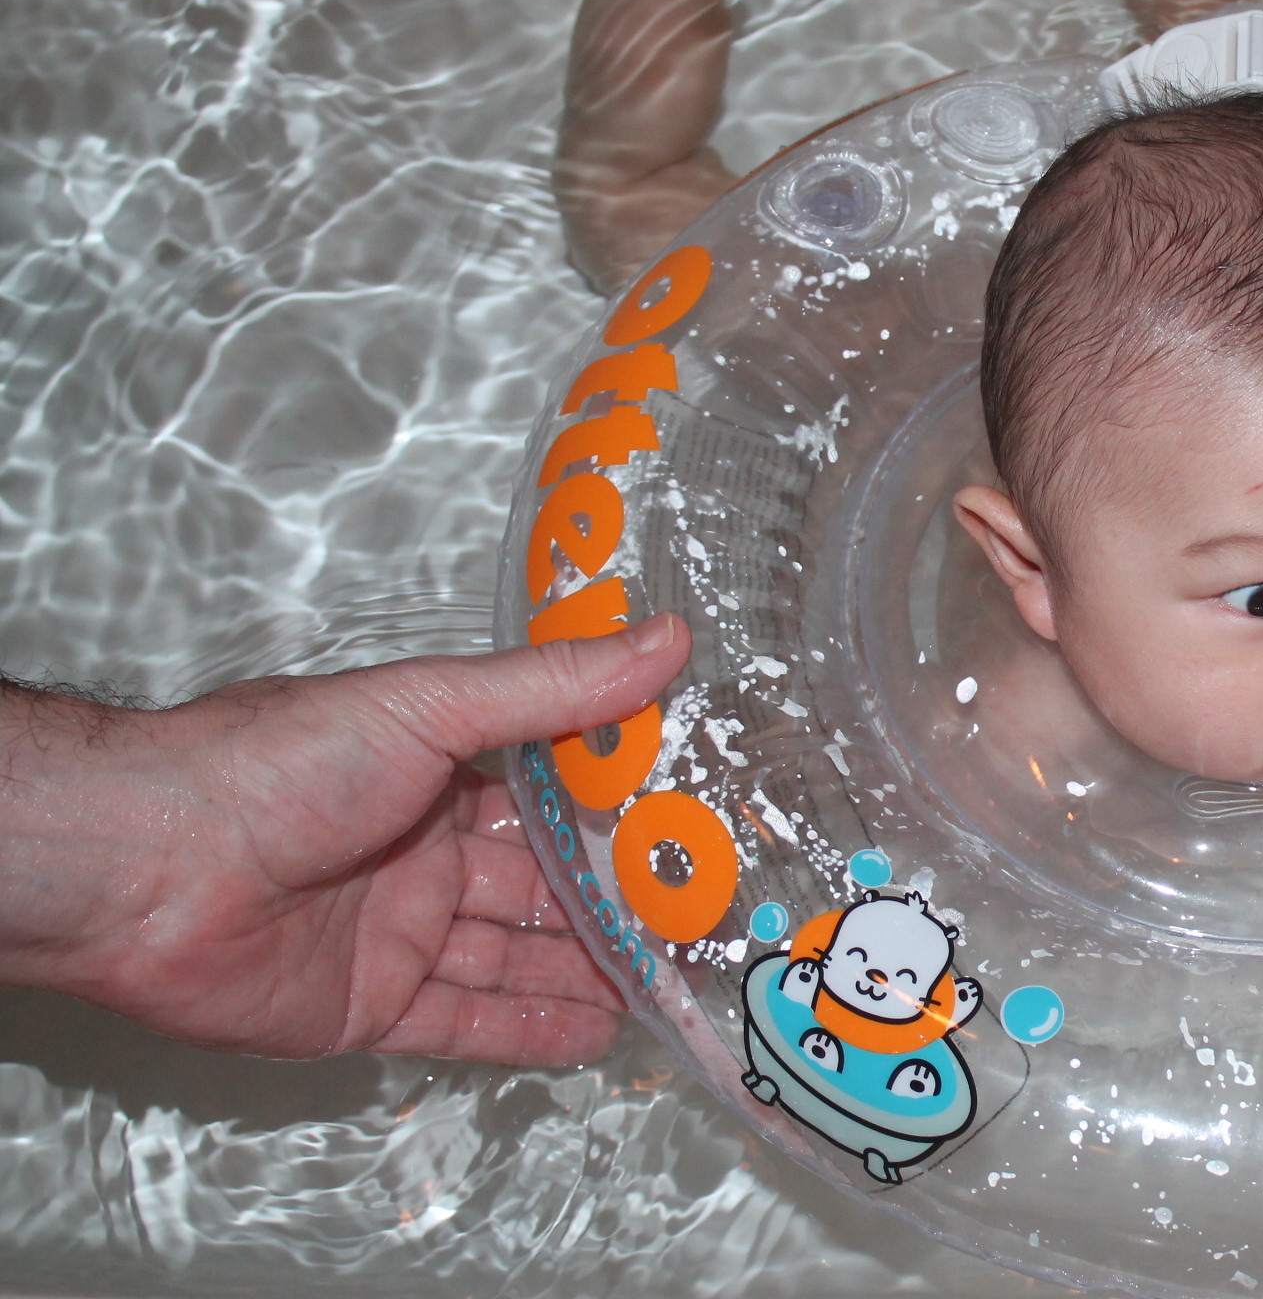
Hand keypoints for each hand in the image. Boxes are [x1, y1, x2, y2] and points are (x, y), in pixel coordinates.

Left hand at [0, 615, 688, 1065]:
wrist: (148, 868)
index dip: (619, 811)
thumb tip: (669, 637)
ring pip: (512, 957)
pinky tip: (599, 1035)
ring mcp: (394, 934)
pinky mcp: (366, 1008)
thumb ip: (554, 688)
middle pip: (537, 885)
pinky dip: (531, 1031)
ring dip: (588, 972)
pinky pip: (466, 1023)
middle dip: (616, 904)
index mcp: (431, 771)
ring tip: (674, 987)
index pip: (547, 793)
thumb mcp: (431, 708)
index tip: (700, 824)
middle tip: (704, 922)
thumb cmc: (280, 765)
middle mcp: (418, 851)